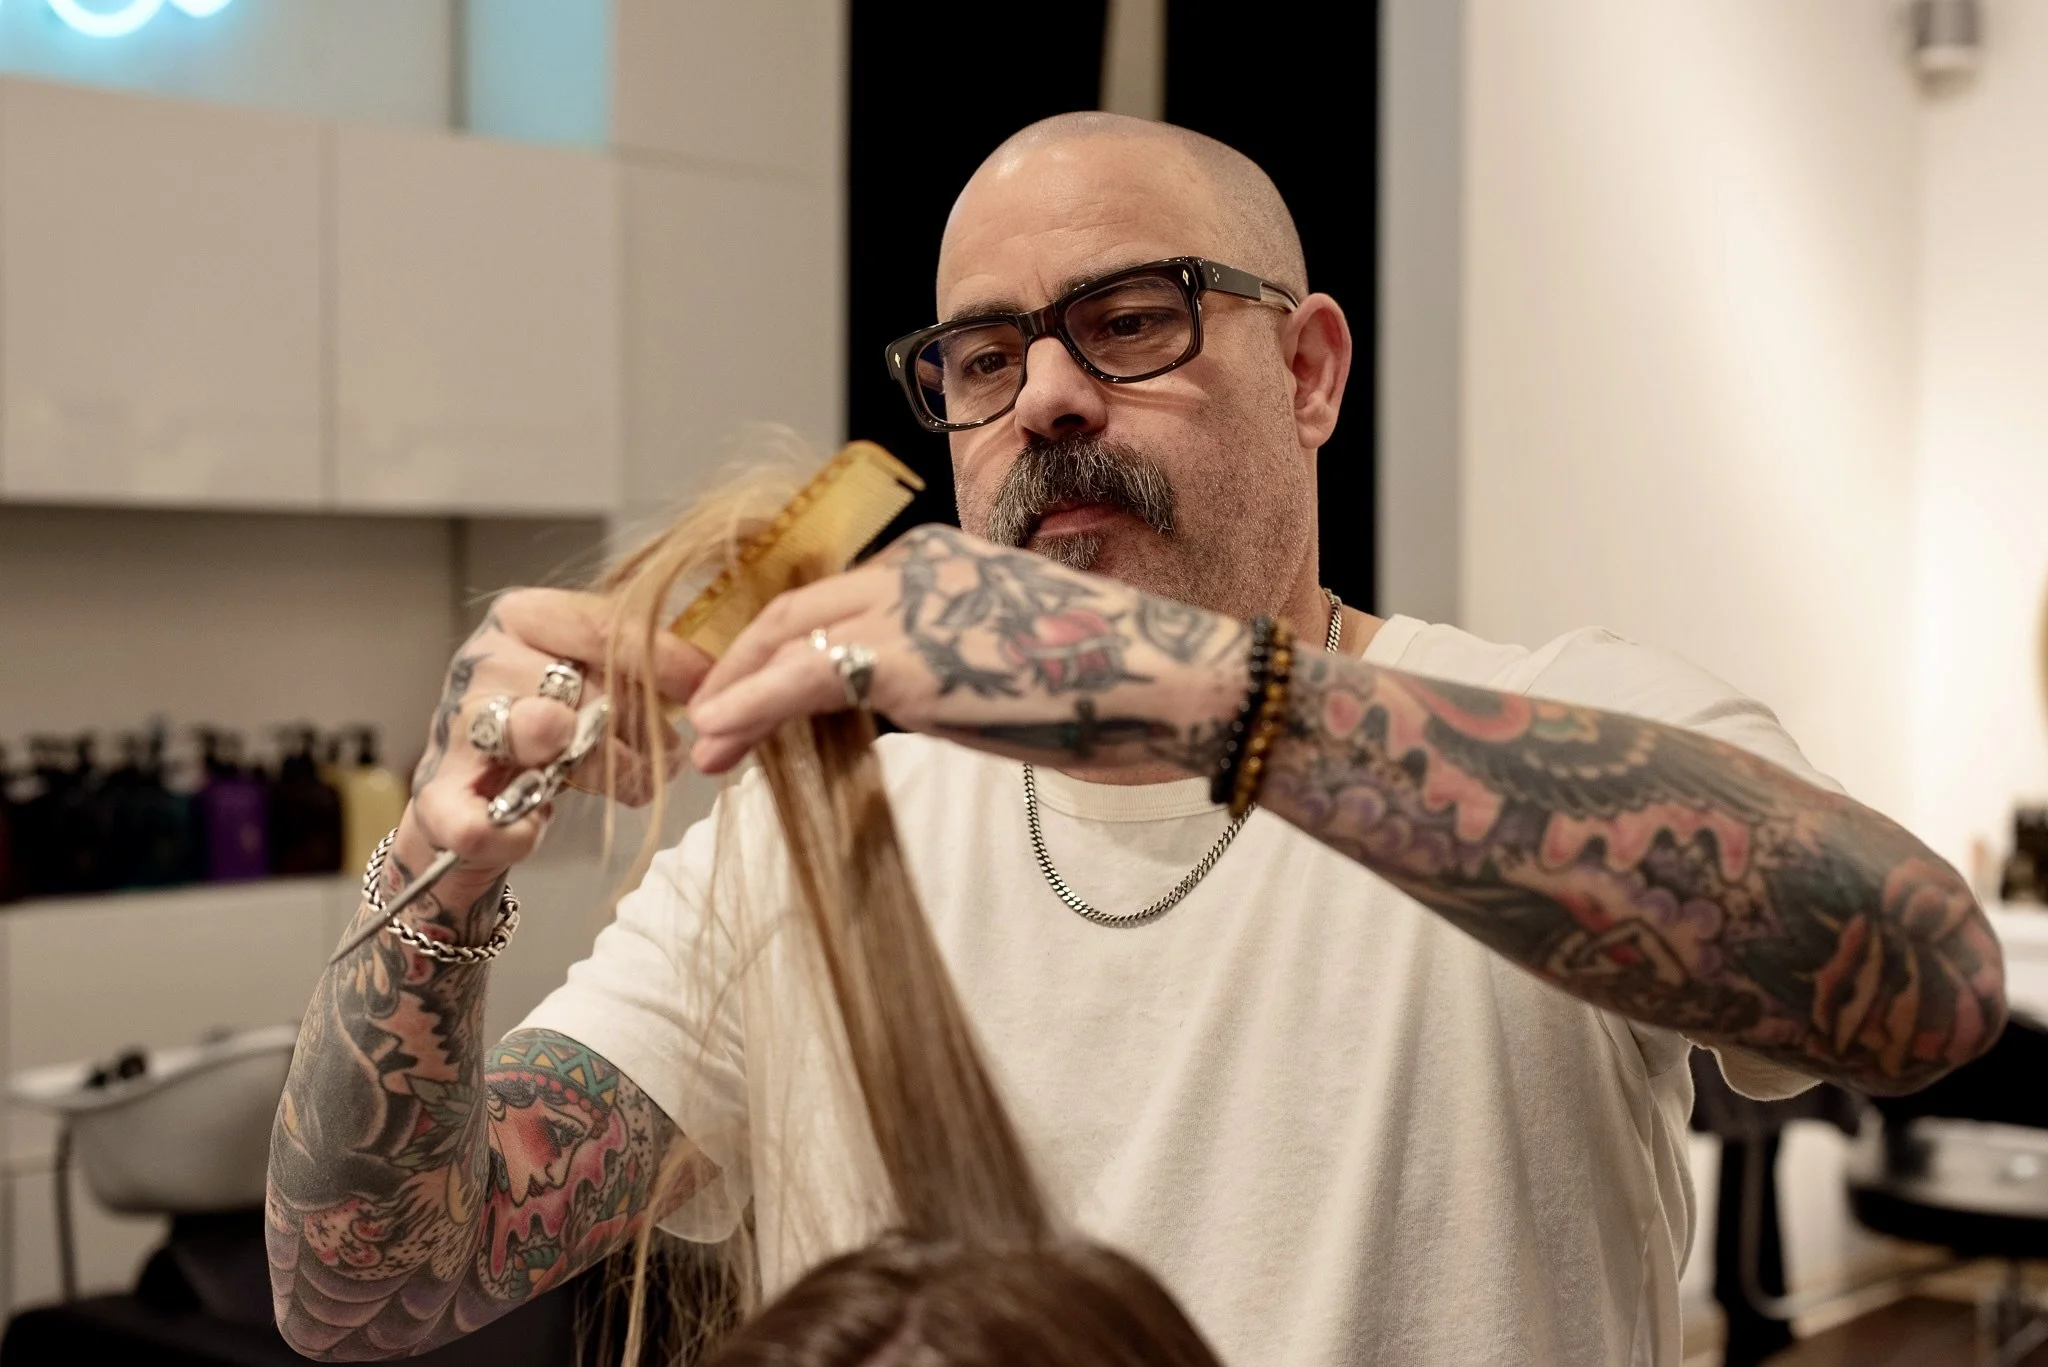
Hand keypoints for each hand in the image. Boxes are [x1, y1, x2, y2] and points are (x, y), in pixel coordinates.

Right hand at [399, 590, 708, 892]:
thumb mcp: (600, 683)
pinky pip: (475, 818)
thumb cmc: (551, 732)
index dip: (663, 660)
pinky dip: (513, 833)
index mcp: (524, 618)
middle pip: (584, 684)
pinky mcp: (436, 793)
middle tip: (666, 756)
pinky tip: (533, 830)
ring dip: (601, 771)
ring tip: (627, 786)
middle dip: (640, 729)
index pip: (602, 626)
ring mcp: (456, 725)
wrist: (474, 802)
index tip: (708, 690)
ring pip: (542, 733)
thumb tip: (713, 679)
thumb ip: (646, 671)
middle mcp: (484, 661)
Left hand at [687, 525, 1249, 776]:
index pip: (838, 599)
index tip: (749, 690)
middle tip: (705, 719)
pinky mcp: (901, 659)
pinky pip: (796, 681)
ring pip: (784, 642)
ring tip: (699, 747)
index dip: (779, 647)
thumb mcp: (1012, 659)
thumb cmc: (1112, 684)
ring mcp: (907, 608)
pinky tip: (713, 744)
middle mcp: (915, 567)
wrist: (1170, 680)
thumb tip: (908, 698)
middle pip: (795, 613)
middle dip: (737, 668)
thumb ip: (949, 663)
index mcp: (944, 560)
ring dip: (730, 697)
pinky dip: (743, 710)